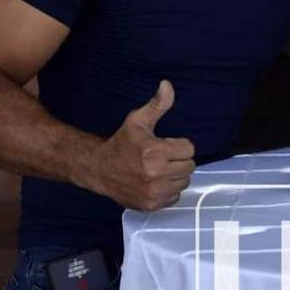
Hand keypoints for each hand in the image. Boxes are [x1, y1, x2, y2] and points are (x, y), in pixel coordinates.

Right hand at [80, 80, 195, 210]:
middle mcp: (156, 174)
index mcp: (155, 152)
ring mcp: (154, 192)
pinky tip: (155, 183)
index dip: (179, 145)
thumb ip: (157, 104)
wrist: (99, 170)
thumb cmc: (122, 143)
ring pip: (184, 182)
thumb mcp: (138, 120)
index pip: (189, 149)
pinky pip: (175, 197)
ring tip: (158, 170)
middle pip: (189, 166)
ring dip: (175, 176)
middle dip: (178, 160)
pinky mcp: (152, 205)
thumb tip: (167, 85)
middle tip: (162, 158)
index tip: (165, 145)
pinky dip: (168, 191)